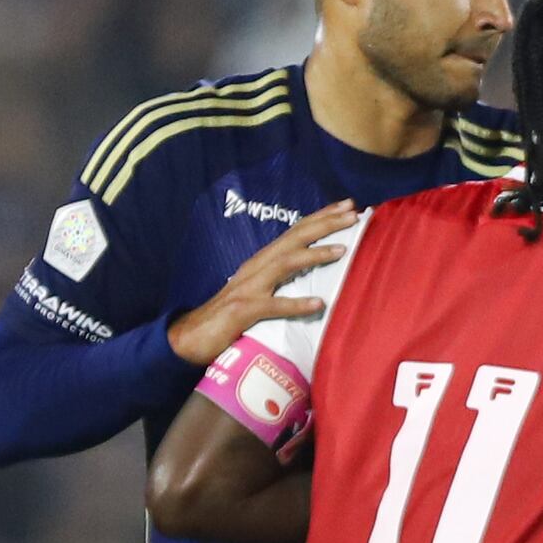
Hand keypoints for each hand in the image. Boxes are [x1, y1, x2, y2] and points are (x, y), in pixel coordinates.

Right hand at [165, 204, 357, 369]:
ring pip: (285, 263)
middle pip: (293, 238)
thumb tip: (311, 276)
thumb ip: (280, 281)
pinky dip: (295, 303)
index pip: (294, 232)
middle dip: (324, 223)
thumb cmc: (228, 316)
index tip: (347, 206)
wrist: (190, 336)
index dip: (320, 217)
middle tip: (353, 212)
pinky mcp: (242, 312)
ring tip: (342, 249)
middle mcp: (256, 268)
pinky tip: (318, 303)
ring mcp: (248, 288)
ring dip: (314, 255)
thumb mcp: (258, 291)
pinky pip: (273, 306)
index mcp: (261, 262)